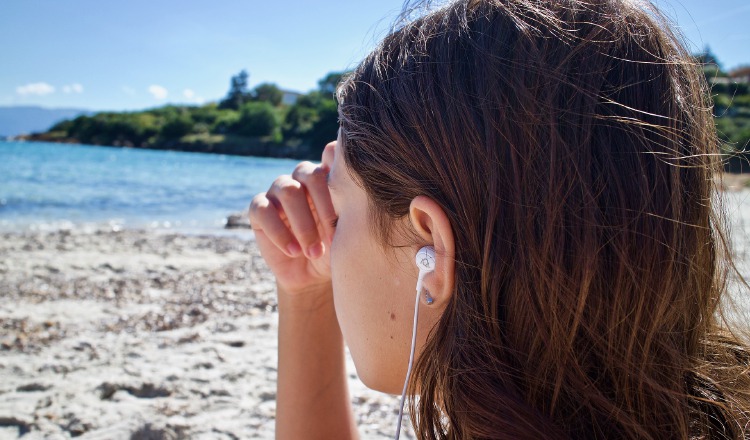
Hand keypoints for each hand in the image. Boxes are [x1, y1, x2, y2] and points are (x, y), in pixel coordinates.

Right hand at [249, 142, 336, 295]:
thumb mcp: (349, 230)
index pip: (330, 155)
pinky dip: (280, 233)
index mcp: (327, 177)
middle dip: (324, 208)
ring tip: (314, 252)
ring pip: (288, 191)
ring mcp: (278, 191)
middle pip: (310, 175)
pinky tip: (294, 251)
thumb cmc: (336, 249)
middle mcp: (301, 178)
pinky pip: (264, 211)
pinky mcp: (259, 209)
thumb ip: (350, 202)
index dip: (338, 173)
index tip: (349, 204)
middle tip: (333, 238)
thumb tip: (348, 173)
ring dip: (304, 225)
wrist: (313, 276)